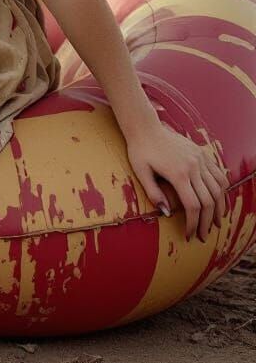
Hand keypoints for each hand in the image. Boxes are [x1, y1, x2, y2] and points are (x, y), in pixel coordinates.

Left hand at [125, 119, 230, 241]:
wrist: (145, 126)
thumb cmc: (139, 150)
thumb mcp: (140, 172)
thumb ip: (154, 193)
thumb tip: (167, 213)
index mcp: (178, 174)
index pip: (193, 206)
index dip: (194, 224)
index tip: (190, 235)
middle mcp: (194, 167)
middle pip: (208, 201)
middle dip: (207, 222)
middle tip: (204, 236)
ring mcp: (200, 159)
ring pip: (218, 189)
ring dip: (219, 209)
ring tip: (216, 223)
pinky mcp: (202, 154)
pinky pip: (219, 175)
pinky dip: (222, 190)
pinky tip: (219, 201)